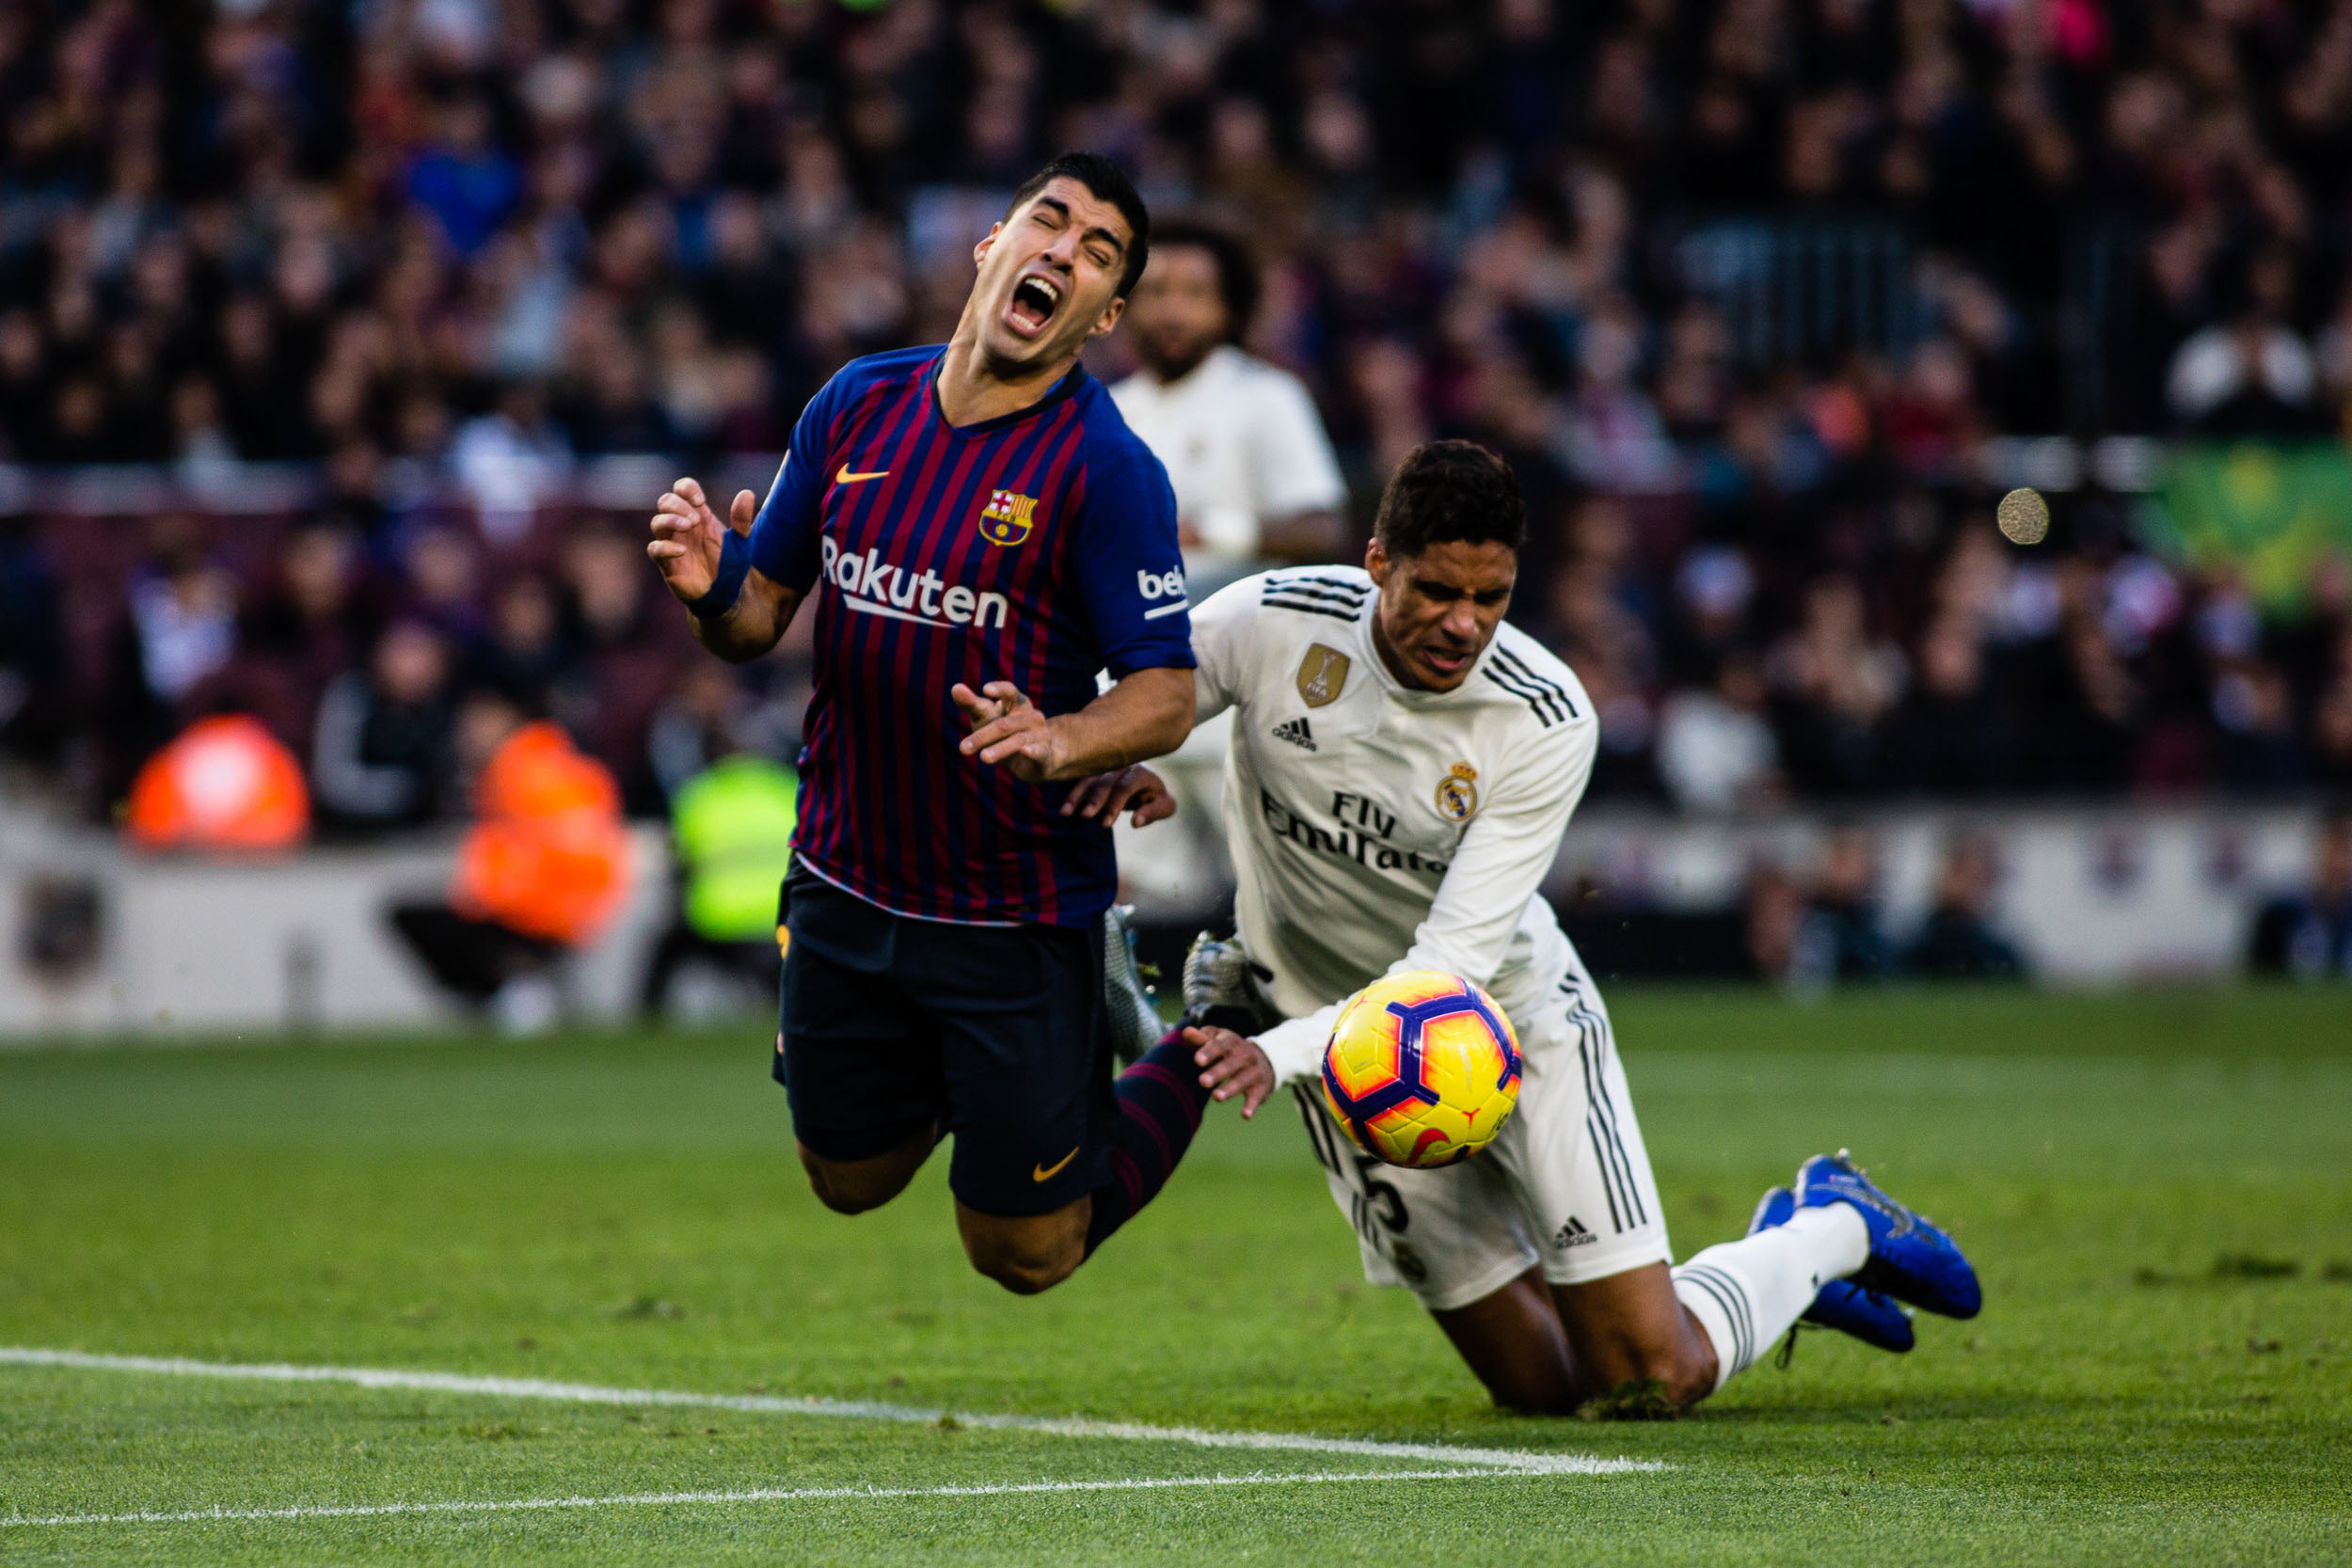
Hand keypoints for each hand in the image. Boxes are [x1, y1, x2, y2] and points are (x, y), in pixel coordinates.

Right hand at [647, 476, 755, 602]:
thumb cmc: (730, 565)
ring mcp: (672, 543)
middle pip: (665, 501)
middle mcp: (682, 527)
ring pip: (657, 522)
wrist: (725, 594)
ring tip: (689, 526)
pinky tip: (682, 551)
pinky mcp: (666, 563)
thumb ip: (742, 520)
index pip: (683, 489)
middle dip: (678, 505)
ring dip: (670, 520)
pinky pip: (655, 549)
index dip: (687, 488)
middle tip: (696, 520)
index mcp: (699, 515)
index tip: (700, 501)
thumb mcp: (742, 542)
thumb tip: (746, 493)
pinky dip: (665, 547)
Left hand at [952, 680, 1066, 781]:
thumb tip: (955, 687)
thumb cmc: (1004, 732)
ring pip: (1019, 740)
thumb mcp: (986, 717)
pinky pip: (1040, 752)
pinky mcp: (1045, 754)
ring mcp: (1040, 735)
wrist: (1035, 758)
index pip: (1010, 692)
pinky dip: (1033, 751)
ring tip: (983, 757)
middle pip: (1006, 724)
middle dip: (983, 736)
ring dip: (1000, 749)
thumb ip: (971, 704)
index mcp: (1018, 703)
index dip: (999, 690)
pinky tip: (1024, 751)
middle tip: (962, 748)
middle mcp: (1032, 717)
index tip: (985, 690)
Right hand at [1061, 764, 1176, 824]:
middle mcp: (1123, 766)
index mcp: (1141, 773)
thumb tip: (1136, 822)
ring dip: (1077, 796)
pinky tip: (1064, 809)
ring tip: (1065, 813)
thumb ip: (1153, 812)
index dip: (1115, 804)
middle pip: (1106, 781)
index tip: (1106, 824)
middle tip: (1085, 816)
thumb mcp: (1164, 806)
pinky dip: (1073, 795)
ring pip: (1090, 779)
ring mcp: (1107, 767)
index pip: (1126, 786)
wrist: (1148, 783)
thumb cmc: (1157, 798)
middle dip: (1095, 799)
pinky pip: (1082, 781)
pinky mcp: (1096, 772)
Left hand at [1184, 1025, 1273, 1118]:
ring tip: (1216, 1097)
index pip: (1220, 1045)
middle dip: (1217, 1072)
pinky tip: (1245, 1115)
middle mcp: (1245, 1055)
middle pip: (1231, 1064)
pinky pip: (1256, 1097)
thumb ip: (1201, 1038)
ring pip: (1242, 1081)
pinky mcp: (1261, 1088)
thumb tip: (1186, 1032)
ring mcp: (1255, 1072)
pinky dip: (1252, 1105)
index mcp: (1231, 1042)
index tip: (1197, 1060)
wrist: (1265, 1058)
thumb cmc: (1231, 1050)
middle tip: (1202, 1081)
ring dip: (1230, 1089)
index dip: (1209, 1052)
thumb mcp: (1218, 1040)